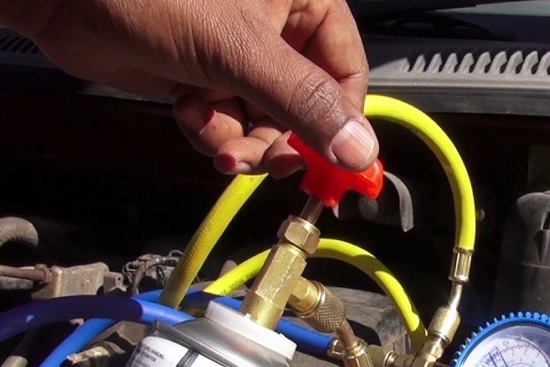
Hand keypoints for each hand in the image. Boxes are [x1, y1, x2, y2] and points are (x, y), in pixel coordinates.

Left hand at [0, 0, 377, 175]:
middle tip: (251, 157)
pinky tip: (187, 113)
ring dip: (239, 141)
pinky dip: (210, 129)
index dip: (338, 126)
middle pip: (303, 109)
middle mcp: (279, 29)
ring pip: (264, 123)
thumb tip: (362, 153)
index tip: (328, 167)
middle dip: (275, 140)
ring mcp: (240, 56)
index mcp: (306, 2)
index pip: (346, 77)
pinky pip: (230, 122)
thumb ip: (303, 102)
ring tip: (211, 134)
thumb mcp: (239, 51)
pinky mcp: (207, 76)